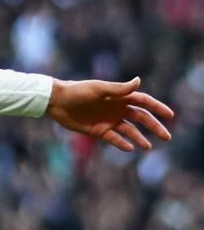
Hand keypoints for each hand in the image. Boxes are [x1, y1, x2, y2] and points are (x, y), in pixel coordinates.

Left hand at [45, 77, 173, 151]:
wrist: (57, 102)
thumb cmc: (78, 91)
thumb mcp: (99, 89)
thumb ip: (119, 88)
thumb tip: (139, 81)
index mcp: (119, 97)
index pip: (144, 102)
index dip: (157, 108)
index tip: (170, 115)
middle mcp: (117, 108)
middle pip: (141, 118)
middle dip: (154, 127)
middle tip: (167, 137)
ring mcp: (108, 120)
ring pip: (129, 130)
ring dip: (139, 138)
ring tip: (148, 147)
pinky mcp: (98, 130)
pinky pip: (114, 138)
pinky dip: (122, 143)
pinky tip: (130, 148)